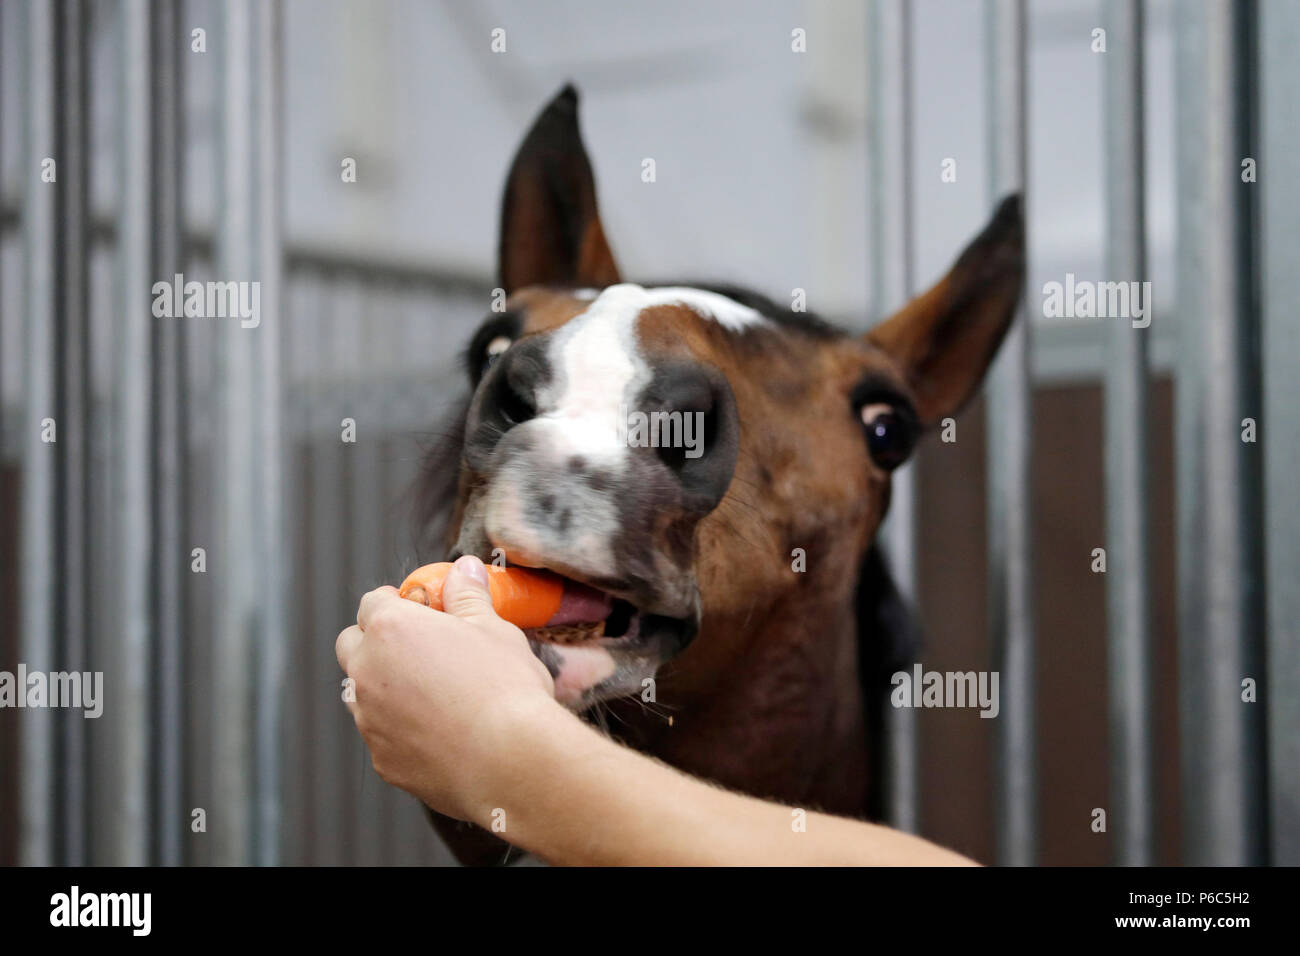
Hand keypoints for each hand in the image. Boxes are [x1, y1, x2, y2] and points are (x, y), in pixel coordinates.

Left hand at [335, 555, 557, 822]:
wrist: (511, 759)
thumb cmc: (505, 688)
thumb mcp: (494, 629)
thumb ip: (469, 596)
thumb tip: (465, 569)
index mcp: (391, 629)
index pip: (372, 602)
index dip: (394, 602)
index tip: (417, 608)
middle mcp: (368, 672)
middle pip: (351, 645)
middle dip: (375, 641)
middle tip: (418, 647)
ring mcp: (370, 720)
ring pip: (361, 694)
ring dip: (384, 687)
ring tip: (431, 692)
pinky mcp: (382, 760)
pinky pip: (382, 736)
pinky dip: (401, 730)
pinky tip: (440, 732)